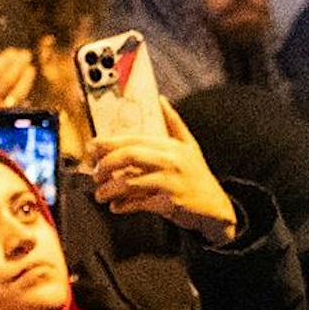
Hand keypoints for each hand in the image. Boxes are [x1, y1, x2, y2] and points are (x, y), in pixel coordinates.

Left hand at [90, 99, 236, 242]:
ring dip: (110, 189)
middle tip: (95, 174)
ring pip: (130, 182)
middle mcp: (171, 161)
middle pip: (129, 156)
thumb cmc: (198, 177)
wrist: (216, 208)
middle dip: (106, 164)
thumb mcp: (189, 146)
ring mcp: (171, 182)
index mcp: (170, 146)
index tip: (92, 148)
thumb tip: (162, 100)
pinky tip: (116, 207)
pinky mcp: (170, 203)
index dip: (109, 143)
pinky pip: (139, 203)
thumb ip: (174, 122)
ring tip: (100, 195)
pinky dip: (124, 206)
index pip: (133, 139)